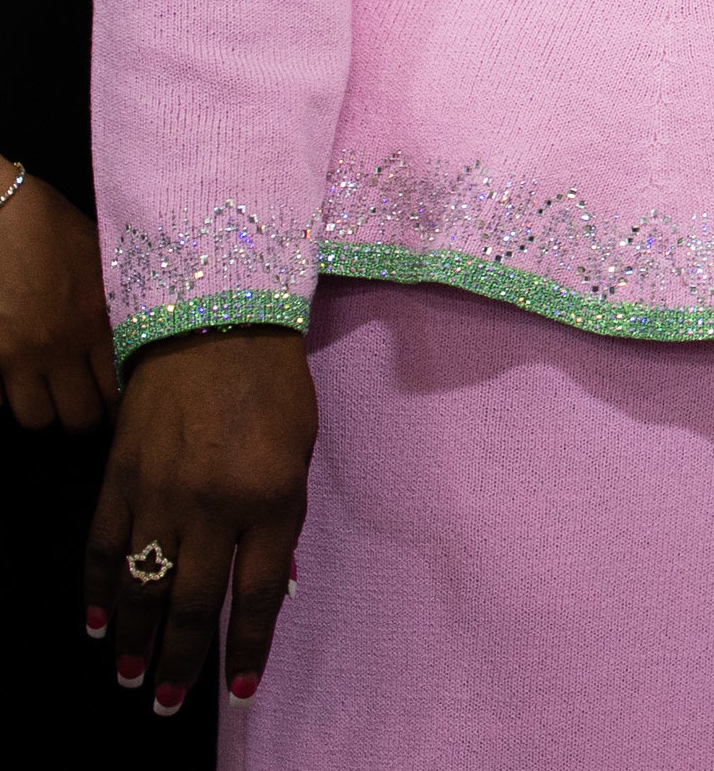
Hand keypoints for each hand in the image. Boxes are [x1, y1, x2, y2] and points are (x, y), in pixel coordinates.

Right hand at [0, 166, 117, 433]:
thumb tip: (146, 335)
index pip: (121, 393)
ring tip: (49, 395)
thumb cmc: (56, 229)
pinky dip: (7, 399)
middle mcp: (63, 344)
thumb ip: (119, 305)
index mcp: (101, 320)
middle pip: (80, 419)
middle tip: (84, 404)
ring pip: (35, 419)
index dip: (120, 407)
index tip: (119, 403)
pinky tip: (18, 381)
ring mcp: (19, 353)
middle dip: (84, 419)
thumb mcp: (105, 261)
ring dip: (43, 412)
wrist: (2, 212)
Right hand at [85, 327, 312, 715]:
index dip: (245, 649)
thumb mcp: (301, 453)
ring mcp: (159, 493)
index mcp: (271, 500)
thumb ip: (284, 521)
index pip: (256, 595)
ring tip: (129, 678)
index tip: (239, 690)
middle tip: (165, 703)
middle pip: (190, 603)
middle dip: (179, 661)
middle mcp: (213, 506)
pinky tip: (96, 623)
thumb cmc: (276, 388)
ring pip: (141, 586)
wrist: (217, 325)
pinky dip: (98, 590)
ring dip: (132, 640)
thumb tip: (272, 586)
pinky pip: (103, 548)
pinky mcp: (119, 478)